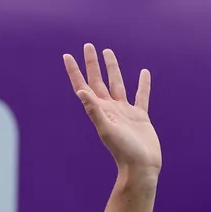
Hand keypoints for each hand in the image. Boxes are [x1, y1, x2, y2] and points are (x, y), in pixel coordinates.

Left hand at [63, 43, 160, 179]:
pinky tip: (143, 72)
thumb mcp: (106, 128)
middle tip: (88, 45)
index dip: (74, 71)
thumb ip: (94, 110)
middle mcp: (109, 108)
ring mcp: (124, 111)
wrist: (141, 166)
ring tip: (108, 52)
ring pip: (117, 83)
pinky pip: (141, 95)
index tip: (67, 55)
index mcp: (98, 110)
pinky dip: (142, 84)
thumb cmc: (122, 150)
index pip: (83, 85)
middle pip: (98, 80)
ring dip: (113, 68)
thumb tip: (81, 91)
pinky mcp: (140, 115)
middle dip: (93, 63)